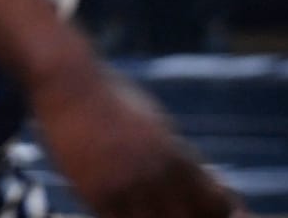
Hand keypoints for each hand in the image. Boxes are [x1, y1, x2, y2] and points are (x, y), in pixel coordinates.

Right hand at [31, 57, 241, 217]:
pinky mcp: (97, 195)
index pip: (219, 204)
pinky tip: (120, 209)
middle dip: (187, 216)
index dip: (219, 211)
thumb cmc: (112, 98)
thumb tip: (203, 178)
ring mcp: (128, 189)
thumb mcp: (156, 124)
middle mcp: (159, 177)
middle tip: (171, 205)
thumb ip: (179, 156)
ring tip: (143, 208)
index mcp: (179, 158)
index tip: (208, 208)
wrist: (67, 84)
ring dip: (151, 217)